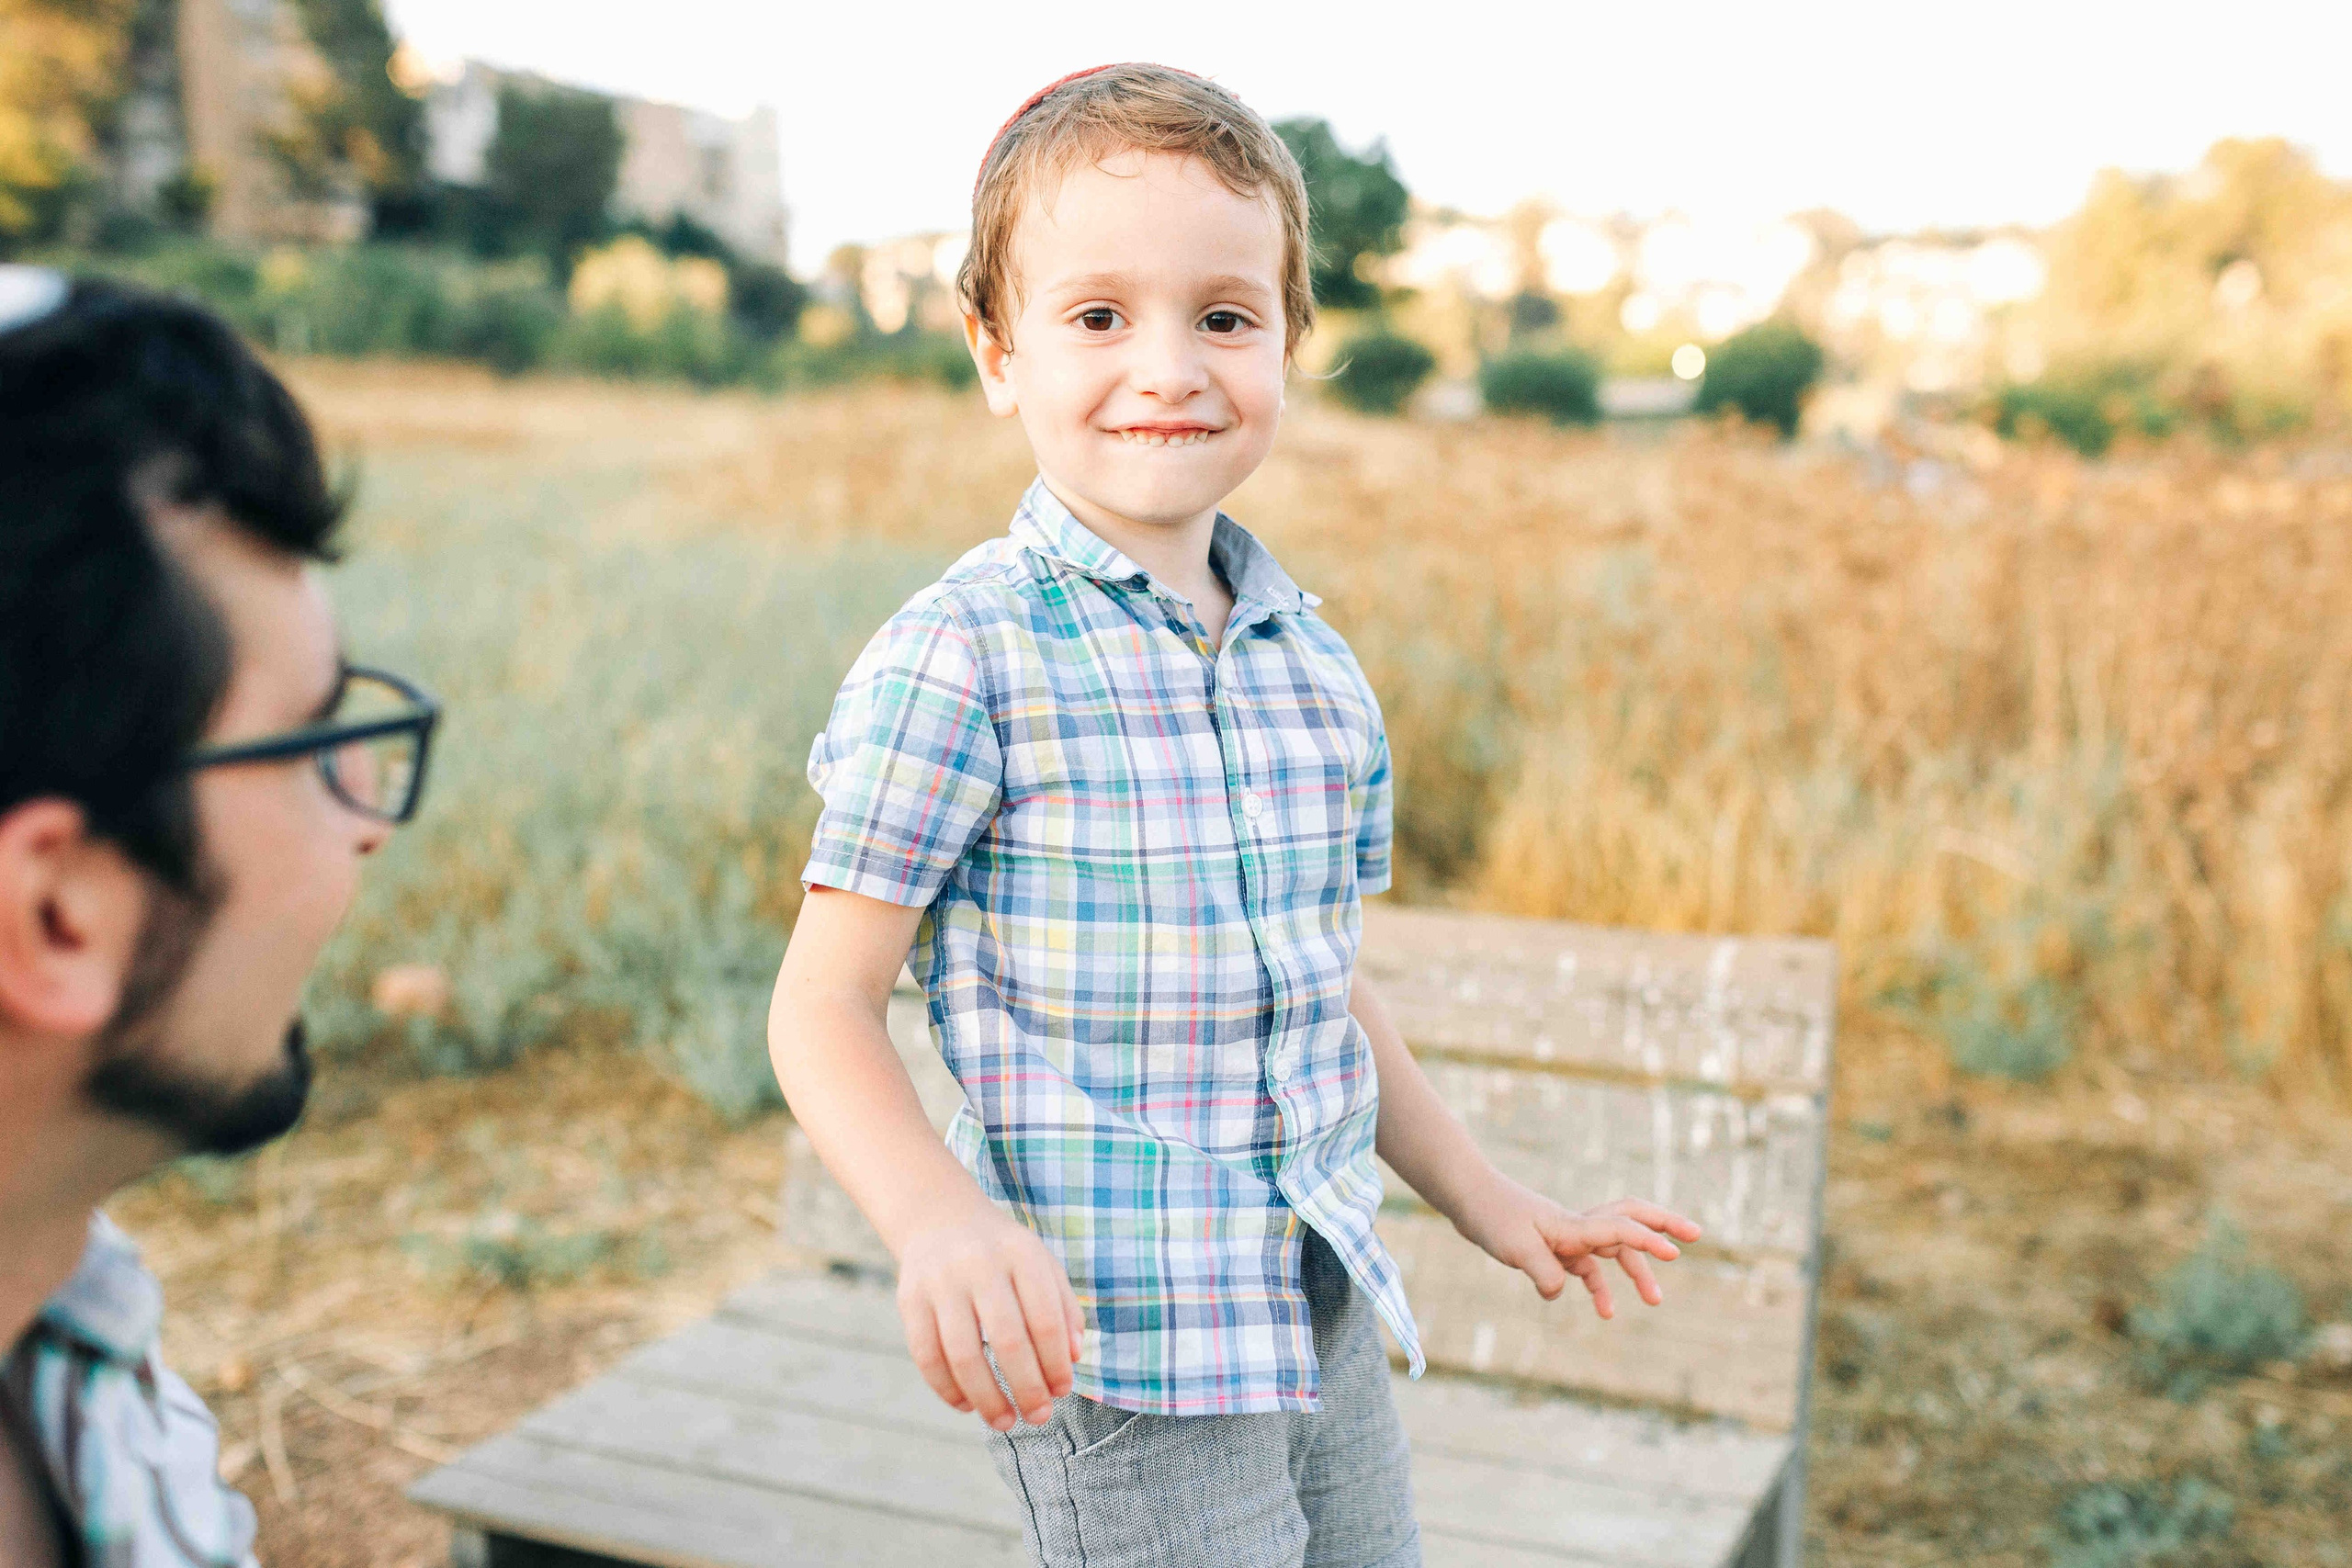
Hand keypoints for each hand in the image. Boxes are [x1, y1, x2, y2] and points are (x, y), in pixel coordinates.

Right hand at [895, 1199, 1085, 1430]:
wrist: (941, 1219)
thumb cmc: (1004, 1255)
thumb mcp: (1042, 1265)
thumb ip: (1064, 1309)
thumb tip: (1073, 1359)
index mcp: (1021, 1254)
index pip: (1045, 1319)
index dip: (1055, 1363)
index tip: (1061, 1391)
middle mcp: (979, 1264)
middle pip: (1007, 1340)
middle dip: (1026, 1388)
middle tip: (1038, 1417)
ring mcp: (940, 1282)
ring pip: (963, 1354)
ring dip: (986, 1398)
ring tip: (1004, 1422)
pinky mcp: (909, 1299)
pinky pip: (926, 1355)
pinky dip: (947, 1388)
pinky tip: (967, 1405)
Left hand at [1455, 1174, 1701, 1318]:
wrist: (1467, 1198)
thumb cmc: (1491, 1216)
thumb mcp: (1513, 1247)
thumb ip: (1542, 1271)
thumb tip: (1559, 1292)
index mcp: (1572, 1226)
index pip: (1619, 1229)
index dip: (1648, 1239)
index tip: (1675, 1252)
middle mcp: (1576, 1227)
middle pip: (1630, 1220)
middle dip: (1664, 1226)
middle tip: (1696, 1235)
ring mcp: (1567, 1235)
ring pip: (1613, 1249)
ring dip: (1635, 1271)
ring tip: (1654, 1300)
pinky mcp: (1554, 1246)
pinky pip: (1587, 1266)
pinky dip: (1598, 1285)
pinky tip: (1604, 1308)